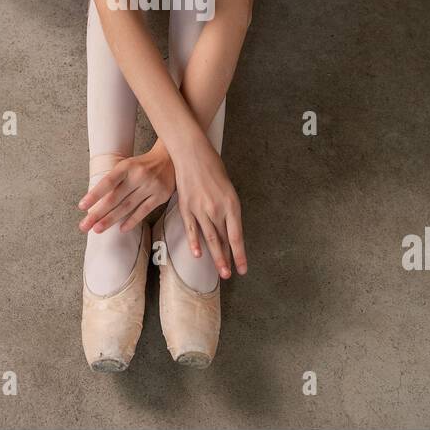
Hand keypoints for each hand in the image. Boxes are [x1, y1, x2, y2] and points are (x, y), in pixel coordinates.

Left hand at [78, 144, 175, 234]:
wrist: (169, 159)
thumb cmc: (142, 165)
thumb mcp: (127, 165)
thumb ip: (114, 180)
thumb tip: (95, 200)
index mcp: (127, 166)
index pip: (107, 182)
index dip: (94, 195)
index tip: (82, 206)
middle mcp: (138, 175)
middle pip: (115, 198)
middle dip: (98, 213)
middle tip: (84, 225)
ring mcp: (151, 186)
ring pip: (127, 207)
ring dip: (111, 220)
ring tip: (97, 229)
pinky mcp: (161, 196)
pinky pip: (143, 211)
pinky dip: (132, 221)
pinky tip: (121, 229)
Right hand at [170, 136, 246, 278]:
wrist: (192, 153)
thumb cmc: (213, 167)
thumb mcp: (228, 188)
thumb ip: (229, 209)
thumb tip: (228, 227)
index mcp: (231, 204)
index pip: (236, 236)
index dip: (240, 254)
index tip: (243, 268)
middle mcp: (217, 210)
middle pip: (223, 240)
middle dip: (227, 260)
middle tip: (229, 276)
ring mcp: (200, 209)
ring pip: (209, 238)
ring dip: (215, 256)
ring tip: (220, 271)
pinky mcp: (186, 207)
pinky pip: (191, 229)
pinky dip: (195, 242)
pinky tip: (198, 255)